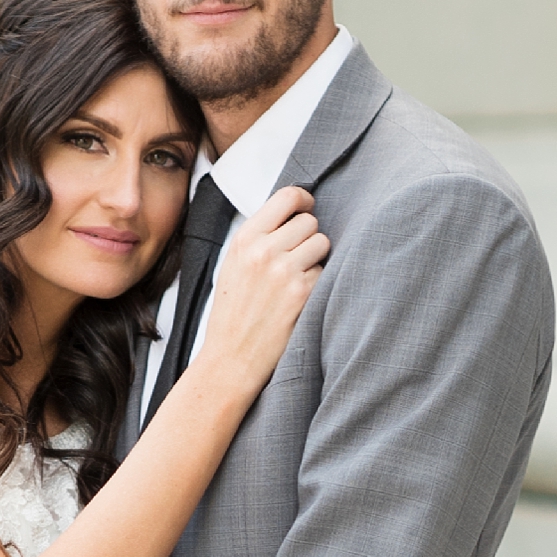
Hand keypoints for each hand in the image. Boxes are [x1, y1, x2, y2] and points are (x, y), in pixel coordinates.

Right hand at [197, 186, 328, 401]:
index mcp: (244, 240)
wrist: (230, 359)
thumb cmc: (231, 315)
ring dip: (316, 259)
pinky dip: (317, 284)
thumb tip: (291, 215)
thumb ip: (258, 238)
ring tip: (297, 279)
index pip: (287, 197)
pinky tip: (299, 299)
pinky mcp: (303, 293)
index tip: (307, 208)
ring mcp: (284, 271)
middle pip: (309, 221)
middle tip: (296, 259)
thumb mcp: (232, 266)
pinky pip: (325, 272)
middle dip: (308, 237)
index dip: (303, 200)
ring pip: (322, 243)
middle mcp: (264, 251)